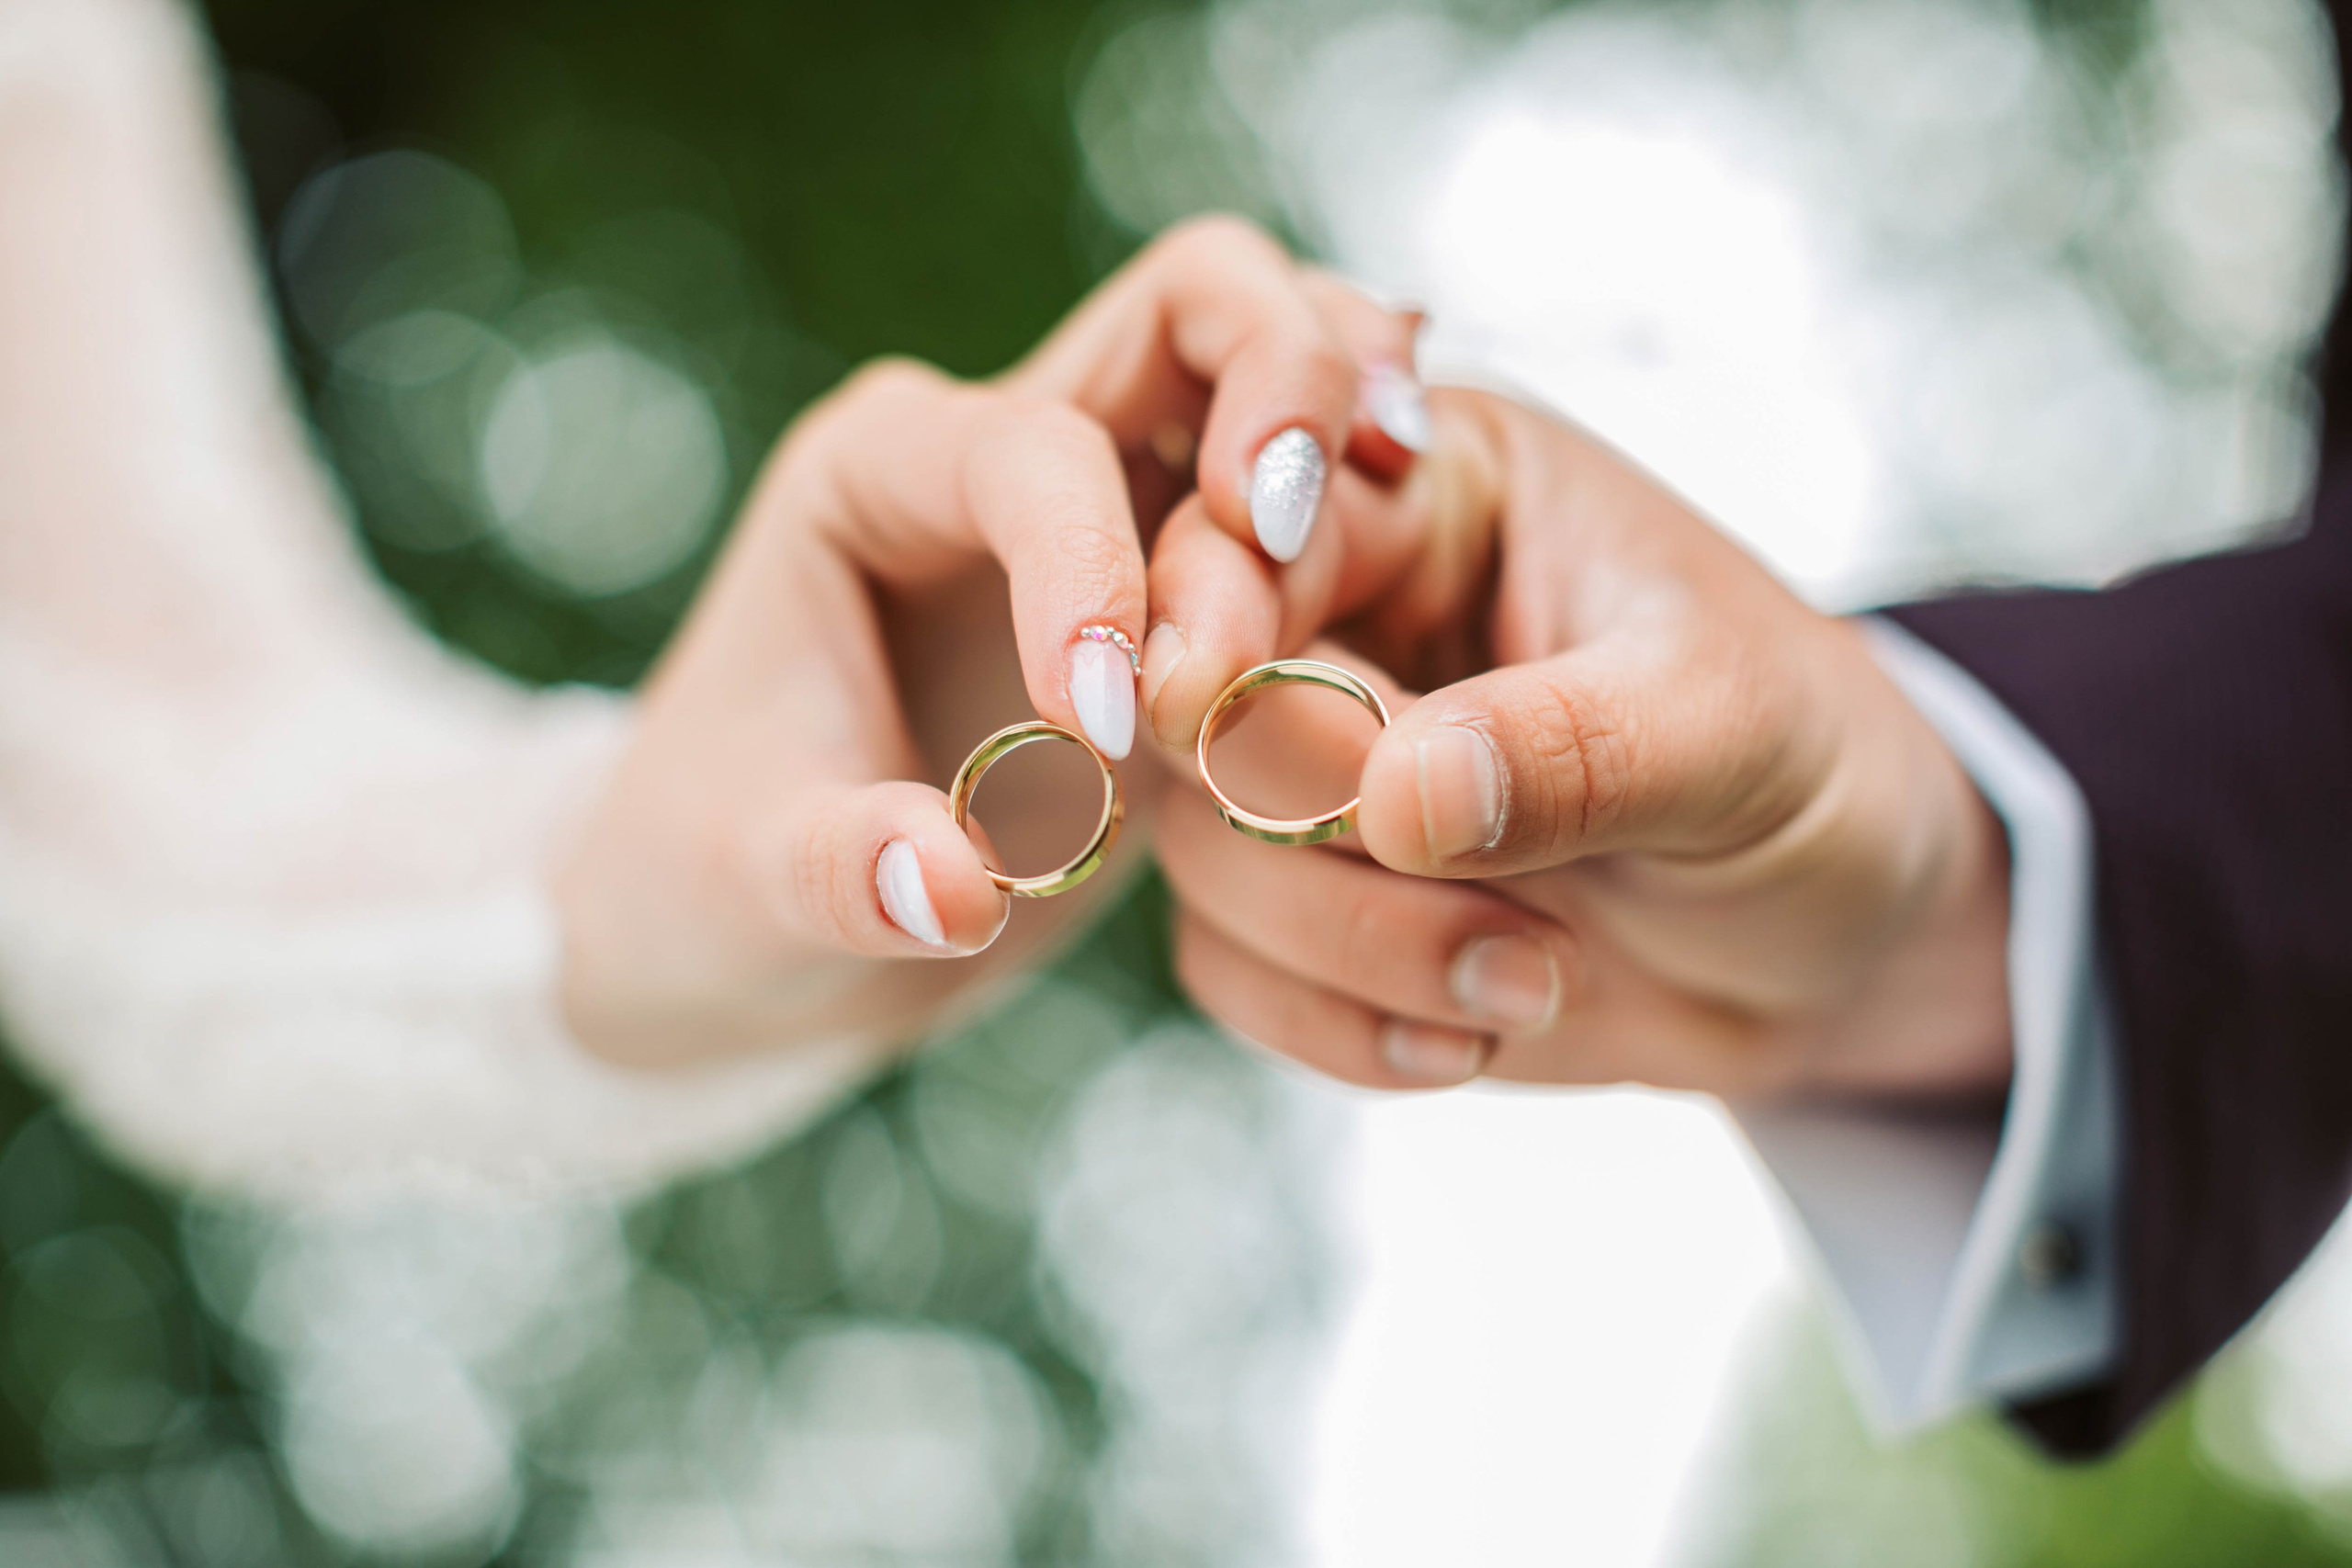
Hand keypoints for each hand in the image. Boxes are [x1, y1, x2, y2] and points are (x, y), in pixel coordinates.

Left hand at [553, 218, 1417, 1065]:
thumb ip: (846, 873)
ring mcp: (1113, 505)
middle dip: (1279, 379)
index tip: (1107, 724)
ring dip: (1345, 448)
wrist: (754, 918)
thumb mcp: (748, 887)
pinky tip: (1435, 548)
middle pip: (1190, 306)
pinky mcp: (1186, 589)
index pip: (1027, 449)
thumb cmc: (717, 876)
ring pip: (1270, 384)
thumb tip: (960, 889)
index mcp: (883, 471)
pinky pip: (1304, 517)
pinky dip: (1373, 514)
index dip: (1090, 561)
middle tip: (1311, 510)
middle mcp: (1007, 450)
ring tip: (1401, 527)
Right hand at [1156, 390, 2013, 1105]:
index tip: (1200, 709)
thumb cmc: (1811, 768)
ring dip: (1354, 947)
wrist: (1844, 934)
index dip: (1208, 613)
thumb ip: (1571, 746)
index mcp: (1433, 496)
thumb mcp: (1734, 728)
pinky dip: (1342, 1023)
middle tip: (1494, 908)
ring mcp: (1307, 766)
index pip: (1254, 523)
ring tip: (1537, 974)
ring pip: (1202, 851)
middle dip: (1313, 835)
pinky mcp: (1304, 898)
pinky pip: (1228, 963)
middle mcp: (1343, 616)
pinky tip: (1479, 1030)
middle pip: (1195, 705)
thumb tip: (1389, 794)